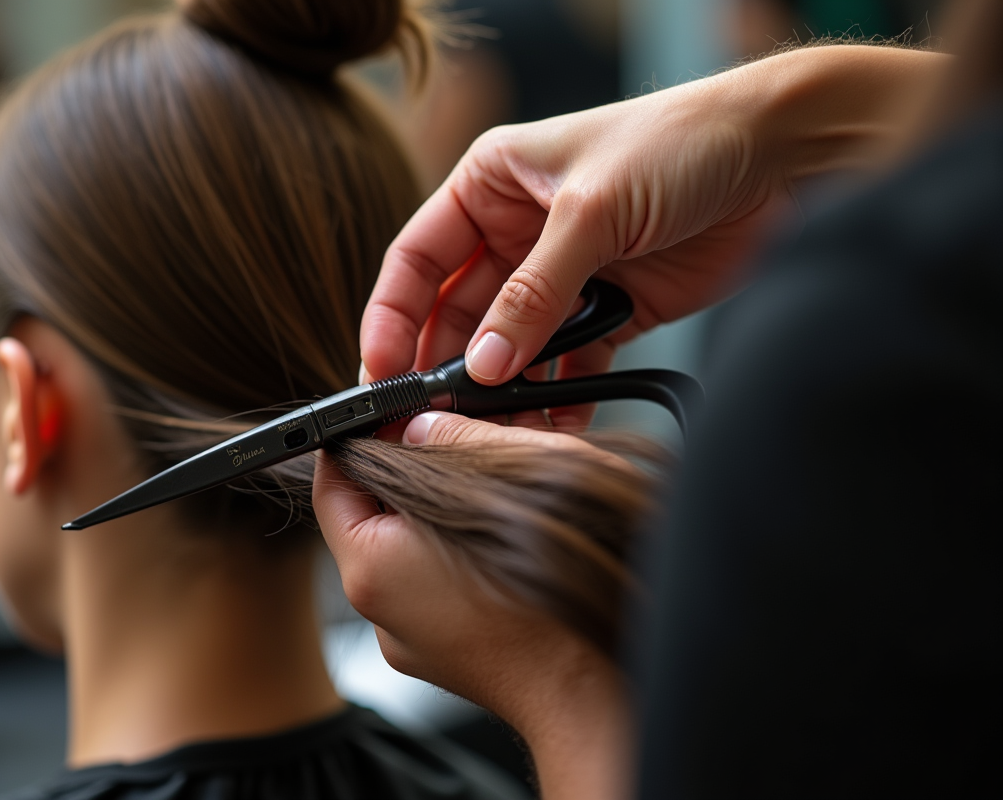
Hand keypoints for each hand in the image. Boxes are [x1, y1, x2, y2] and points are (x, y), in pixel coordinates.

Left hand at [314, 412, 631, 799]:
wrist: (597, 693)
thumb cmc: (565, 596)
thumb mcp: (515, 479)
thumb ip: (458, 440)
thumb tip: (426, 423)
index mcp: (375, 565)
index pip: (332, 483)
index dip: (360, 440)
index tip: (388, 415)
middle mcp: (380, 610)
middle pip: (370, 518)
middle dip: (407, 476)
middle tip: (448, 442)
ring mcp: (410, 639)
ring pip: (405, 553)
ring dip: (436, 517)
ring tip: (487, 491)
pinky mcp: (442, 655)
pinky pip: (433, 588)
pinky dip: (455, 557)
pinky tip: (500, 541)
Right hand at [360, 46, 940, 399]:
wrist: (783, 156)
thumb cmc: (679, 143)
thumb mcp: (590, 210)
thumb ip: (533, 291)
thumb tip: (481, 363)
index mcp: (491, 184)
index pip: (418, 258)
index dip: (392, 315)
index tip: (380, 370)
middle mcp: (518, 231)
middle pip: (458, 311)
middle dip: (443, 365)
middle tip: (428, 418)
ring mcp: (563, 275)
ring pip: (510, 345)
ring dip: (499, 388)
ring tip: (487, 433)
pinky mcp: (611, 310)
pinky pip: (568, 364)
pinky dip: (557, 397)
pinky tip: (549, 427)